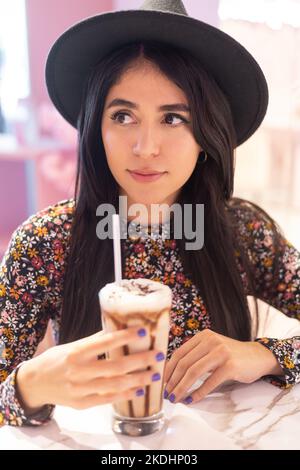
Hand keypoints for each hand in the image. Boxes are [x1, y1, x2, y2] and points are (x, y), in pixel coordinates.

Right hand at [16, 327, 163, 411]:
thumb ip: (93, 340)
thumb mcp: (71, 345)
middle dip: (140, 361)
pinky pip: (107, 400)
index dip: (125, 337)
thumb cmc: (55, 360)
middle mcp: (78, 371)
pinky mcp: (82, 404)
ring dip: (138, 380)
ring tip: (155, 374)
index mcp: (76, 352)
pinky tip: (139, 390)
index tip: (144, 332)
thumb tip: (117, 327)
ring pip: (114, 385)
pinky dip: (125, 395)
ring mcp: (80, 389)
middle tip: (158, 355)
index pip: (105, 342)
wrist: (34, 383)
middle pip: (115, 366)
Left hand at [164, 328, 283, 404]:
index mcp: (203, 336)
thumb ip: (196, 355)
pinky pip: (209, 381)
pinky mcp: (230, 365)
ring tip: (176, 398)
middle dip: (173, 381)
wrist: (259, 356)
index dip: (168, 369)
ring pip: (194, 372)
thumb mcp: (212, 349)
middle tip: (167, 394)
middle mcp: (210, 341)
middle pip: (184, 363)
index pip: (179, 353)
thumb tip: (172, 373)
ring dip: (182, 388)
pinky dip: (198, 392)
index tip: (162, 382)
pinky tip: (192, 399)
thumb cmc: (232, 356)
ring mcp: (221, 352)